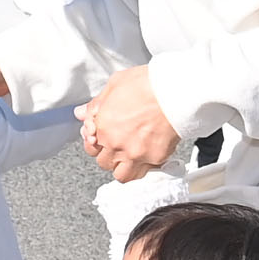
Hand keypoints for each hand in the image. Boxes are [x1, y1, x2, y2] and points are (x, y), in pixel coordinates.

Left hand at [76, 65, 178, 179]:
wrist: (176, 91)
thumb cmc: (148, 84)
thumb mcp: (115, 84)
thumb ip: (96, 103)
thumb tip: (82, 113)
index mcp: (104, 127)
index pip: (90, 148)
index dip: (97, 143)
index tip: (104, 138)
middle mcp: (117, 144)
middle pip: (104, 163)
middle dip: (109, 154)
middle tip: (118, 144)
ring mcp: (137, 154)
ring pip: (122, 175)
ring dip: (124, 167)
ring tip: (130, 155)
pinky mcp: (156, 158)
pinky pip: (145, 172)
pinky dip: (144, 167)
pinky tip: (147, 155)